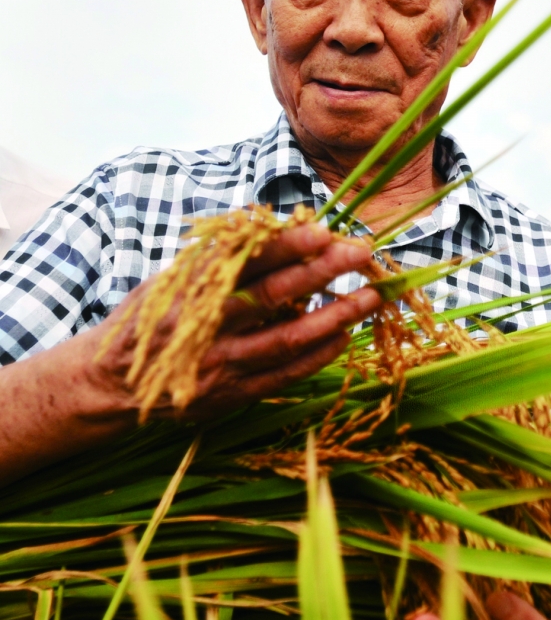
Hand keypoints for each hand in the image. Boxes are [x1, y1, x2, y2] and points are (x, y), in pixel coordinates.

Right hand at [90, 223, 380, 418]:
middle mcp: (207, 326)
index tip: (323, 230)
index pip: (245, 261)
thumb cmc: (148, 320)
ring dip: (334, 317)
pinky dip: (318, 355)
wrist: (111, 385)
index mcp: (190, 290)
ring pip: (288, 339)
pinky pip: (285, 374)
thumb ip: (216, 257)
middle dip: (321, 272)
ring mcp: (221, 364)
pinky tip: (344, 336)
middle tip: (360, 253)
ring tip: (370, 297)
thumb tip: (264, 225)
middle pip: (273, 296)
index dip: (287, 245)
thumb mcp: (170, 279)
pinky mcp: (232, 394)